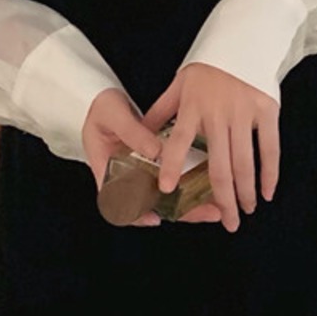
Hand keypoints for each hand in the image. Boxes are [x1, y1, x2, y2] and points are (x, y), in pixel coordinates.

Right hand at [82, 88, 223, 226]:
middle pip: (150, 206)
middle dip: (178, 213)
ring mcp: (139, 175)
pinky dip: (189, 188)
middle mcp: (125, 179)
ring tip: (215, 207)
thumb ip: (133, 134)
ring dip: (188, 205)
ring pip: (164, 198)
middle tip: (205, 213)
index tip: (154, 217)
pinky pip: (170, 183)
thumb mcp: (113, 116)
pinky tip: (209, 189)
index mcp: (106, 171)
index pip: (117, 203)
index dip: (135, 214)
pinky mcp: (152, 168)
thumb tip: (156, 152)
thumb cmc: (101, 108)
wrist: (102, 98)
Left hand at [141, 63, 279, 233]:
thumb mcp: (179, 85)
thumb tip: (140, 137)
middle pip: (220, 165)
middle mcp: (218, 114)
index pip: (178, 141)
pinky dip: (270, 172)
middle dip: (224, 199)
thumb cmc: (207, 67)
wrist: (242, 39)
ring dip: (246, 191)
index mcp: (193, 107)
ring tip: (245, 211)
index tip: (166, 190)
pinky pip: (270, 147)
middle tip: (228, 223)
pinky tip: (267, 192)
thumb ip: (161, 112)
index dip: (171, 166)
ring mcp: (244, 113)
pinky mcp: (266, 111)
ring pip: (245, 162)